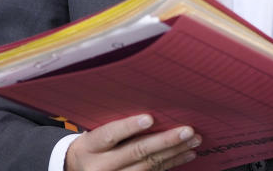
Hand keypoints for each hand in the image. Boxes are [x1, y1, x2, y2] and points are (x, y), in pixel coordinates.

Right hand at [65, 114, 200, 170]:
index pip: (110, 134)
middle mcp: (101, 166)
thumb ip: (116, 124)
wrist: (78, 169)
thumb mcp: (94, 134)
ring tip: (193, 140)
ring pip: (149, 165)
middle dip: (165, 141)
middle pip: (135, 152)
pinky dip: (172, 163)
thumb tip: (151, 108)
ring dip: (175, 152)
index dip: (129, 126)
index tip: (150, 118)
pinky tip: (186, 154)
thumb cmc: (93, 144)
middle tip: (187, 130)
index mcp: (90, 146)